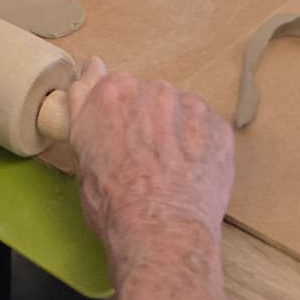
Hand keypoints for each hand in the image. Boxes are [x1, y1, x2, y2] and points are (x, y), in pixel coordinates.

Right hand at [66, 59, 234, 256]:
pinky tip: (189, 173)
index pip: (117, 90)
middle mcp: (153, 90)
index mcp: (114, 92)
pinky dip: (201, 147)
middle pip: (151, 98)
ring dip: (177, 133)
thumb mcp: (80, 150)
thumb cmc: (114, 201)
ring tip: (169, 171)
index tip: (122, 140)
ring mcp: (190, 106)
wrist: (160, 232)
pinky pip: (207, 128)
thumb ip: (84, 100)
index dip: (120, 118)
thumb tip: (93, 66)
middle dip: (150, 123)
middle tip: (145, 161)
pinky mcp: (218, 127)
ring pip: (181, 112)